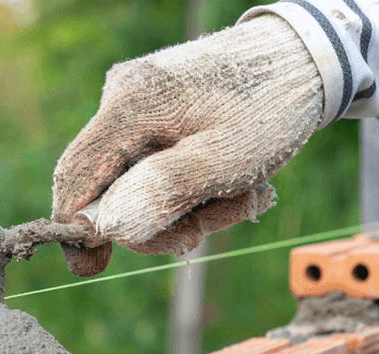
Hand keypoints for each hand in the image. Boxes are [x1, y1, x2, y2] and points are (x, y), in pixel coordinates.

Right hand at [52, 14, 323, 275]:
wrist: (302, 59)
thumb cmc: (270, 106)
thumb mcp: (227, 158)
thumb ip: (165, 191)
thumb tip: (109, 228)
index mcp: (130, 105)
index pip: (75, 176)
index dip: (75, 229)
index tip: (93, 269)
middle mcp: (121, 99)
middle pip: (108, 187)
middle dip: (159, 220)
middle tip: (210, 229)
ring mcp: (135, 105)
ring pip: (136, 183)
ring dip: (187, 206)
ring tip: (242, 195)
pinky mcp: (153, 113)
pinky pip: (154, 168)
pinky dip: (190, 187)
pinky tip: (229, 182)